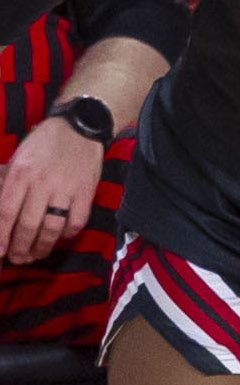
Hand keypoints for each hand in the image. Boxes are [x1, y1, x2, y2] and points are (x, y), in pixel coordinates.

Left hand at [0, 118, 103, 262]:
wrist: (80, 126)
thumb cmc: (43, 144)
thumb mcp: (18, 158)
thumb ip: (7, 184)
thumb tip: (0, 218)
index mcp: (21, 172)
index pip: (6, 213)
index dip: (0, 237)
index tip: (0, 252)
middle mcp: (42, 181)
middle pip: (27, 225)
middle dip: (20, 248)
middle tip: (17, 258)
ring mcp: (66, 187)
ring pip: (51, 229)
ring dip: (42, 247)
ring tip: (36, 254)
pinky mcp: (86, 191)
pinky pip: (76, 222)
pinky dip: (67, 234)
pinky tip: (61, 235)